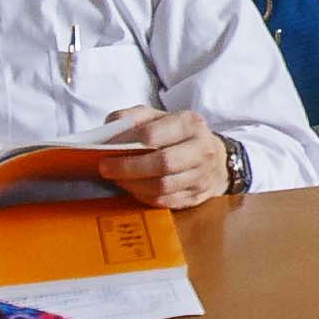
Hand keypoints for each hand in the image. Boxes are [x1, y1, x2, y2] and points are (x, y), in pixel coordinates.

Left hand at [92, 108, 232, 209]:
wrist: (213, 156)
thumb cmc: (178, 135)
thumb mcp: (158, 116)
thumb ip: (133, 117)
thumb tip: (110, 128)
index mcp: (190, 124)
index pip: (153, 134)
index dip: (126, 143)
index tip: (106, 149)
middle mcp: (201, 149)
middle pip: (162, 163)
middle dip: (128, 168)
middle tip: (106, 169)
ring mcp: (202, 175)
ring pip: (163, 186)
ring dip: (134, 185)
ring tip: (117, 179)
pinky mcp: (197, 196)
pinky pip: (166, 201)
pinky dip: (144, 196)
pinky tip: (133, 188)